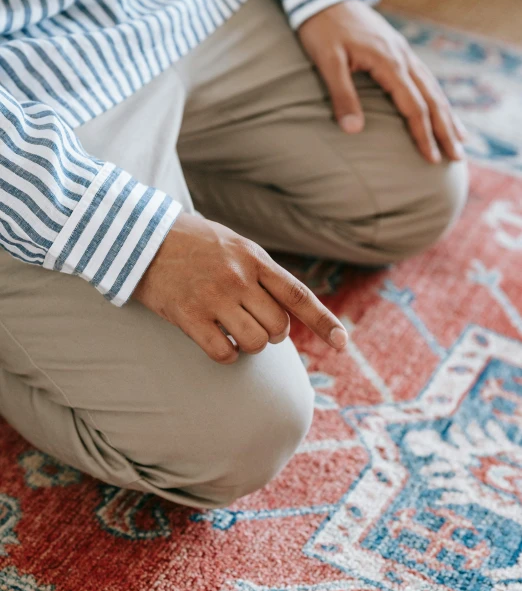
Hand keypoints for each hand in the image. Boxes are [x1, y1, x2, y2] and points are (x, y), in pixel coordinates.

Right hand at [133, 212, 347, 363]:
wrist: (139, 236)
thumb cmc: (189, 241)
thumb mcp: (232, 243)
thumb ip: (259, 270)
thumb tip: (284, 305)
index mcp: (253, 258)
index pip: (298, 295)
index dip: (323, 322)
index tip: (342, 344)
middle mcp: (238, 278)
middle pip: (278, 328)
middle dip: (271, 333)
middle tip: (252, 322)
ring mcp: (214, 297)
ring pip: (254, 343)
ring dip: (248, 345)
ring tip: (232, 330)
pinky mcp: (188, 316)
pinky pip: (224, 353)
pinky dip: (226, 354)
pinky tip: (216, 341)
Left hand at [297, 0, 466, 163]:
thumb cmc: (321, 28)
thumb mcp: (327, 62)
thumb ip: (342, 95)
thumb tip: (353, 131)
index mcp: (389, 62)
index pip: (413, 107)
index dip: (423, 135)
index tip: (431, 158)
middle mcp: (403, 57)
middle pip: (431, 100)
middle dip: (445, 131)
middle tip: (458, 157)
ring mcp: (402, 52)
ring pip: (432, 88)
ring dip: (447, 115)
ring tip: (460, 137)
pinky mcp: (397, 49)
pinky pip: (424, 77)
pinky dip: (436, 96)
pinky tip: (440, 107)